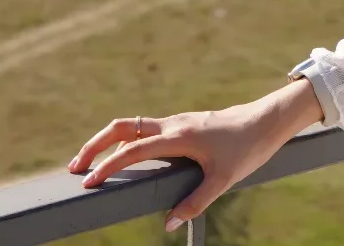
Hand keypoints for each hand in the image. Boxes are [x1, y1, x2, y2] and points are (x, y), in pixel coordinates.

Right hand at [69, 78, 323, 231]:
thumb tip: (168, 222)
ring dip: (109, 140)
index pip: (132, 150)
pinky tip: (125, 155)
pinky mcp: (184, 124)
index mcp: (178, 136)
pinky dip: (128, 139)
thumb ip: (195, 202)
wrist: (268, 120)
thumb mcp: (223, 179)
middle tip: (75, 166)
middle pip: (123, 127)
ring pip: (134, 125)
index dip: (107, 166)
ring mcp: (177, 121)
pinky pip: (147, 128)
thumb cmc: (248, 148)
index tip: (87, 181)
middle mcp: (173, 124)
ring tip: (92, 162)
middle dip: (95, 144)